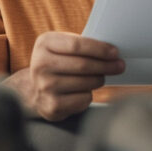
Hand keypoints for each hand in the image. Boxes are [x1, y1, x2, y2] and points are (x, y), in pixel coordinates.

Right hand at [5, 32, 123, 120]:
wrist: (32, 90)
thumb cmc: (56, 64)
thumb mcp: (59, 47)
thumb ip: (79, 45)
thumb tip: (111, 51)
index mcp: (44, 44)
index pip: (77, 45)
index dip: (99, 49)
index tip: (115, 52)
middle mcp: (41, 65)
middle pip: (83, 65)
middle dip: (106, 65)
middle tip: (119, 66)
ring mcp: (45, 87)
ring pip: (86, 83)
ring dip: (99, 80)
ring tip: (99, 77)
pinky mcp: (52, 106)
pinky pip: (83, 99)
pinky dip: (88, 95)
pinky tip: (82, 91)